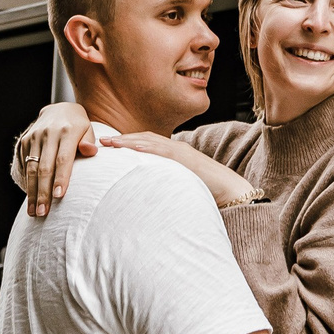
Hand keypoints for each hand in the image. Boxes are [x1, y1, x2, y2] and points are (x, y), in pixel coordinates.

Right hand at [13, 103, 97, 217]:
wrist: (58, 109)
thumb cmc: (78, 126)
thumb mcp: (88, 130)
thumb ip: (89, 142)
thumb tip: (91, 151)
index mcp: (68, 131)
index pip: (63, 158)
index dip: (61, 178)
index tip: (58, 196)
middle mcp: (49, 133)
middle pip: (45, 167)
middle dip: (43, 192)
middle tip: (43, 213)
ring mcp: (34, 137)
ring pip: (32, 169)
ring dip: (32, 192)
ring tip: (34, 211)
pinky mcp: (24, 141)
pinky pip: (25, 165)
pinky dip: (27, 183)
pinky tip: (30, 199)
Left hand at [103, 131, 254, 207]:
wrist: (232, 192)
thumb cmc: (208, 192)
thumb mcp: (182, 186)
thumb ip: (167, 184)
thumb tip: (150, 194)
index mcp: (175, 155)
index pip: (147, 144)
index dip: (128, 143)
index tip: (110, 146)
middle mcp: (177, 149)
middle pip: (145, 139)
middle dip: (122, 139)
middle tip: (101, 141)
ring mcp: (181, 153)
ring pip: (150, 142)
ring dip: (128, 141)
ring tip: (110, 143)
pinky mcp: (186, 159)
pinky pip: (162, 151)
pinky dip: (146, 148)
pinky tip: (131, 148)